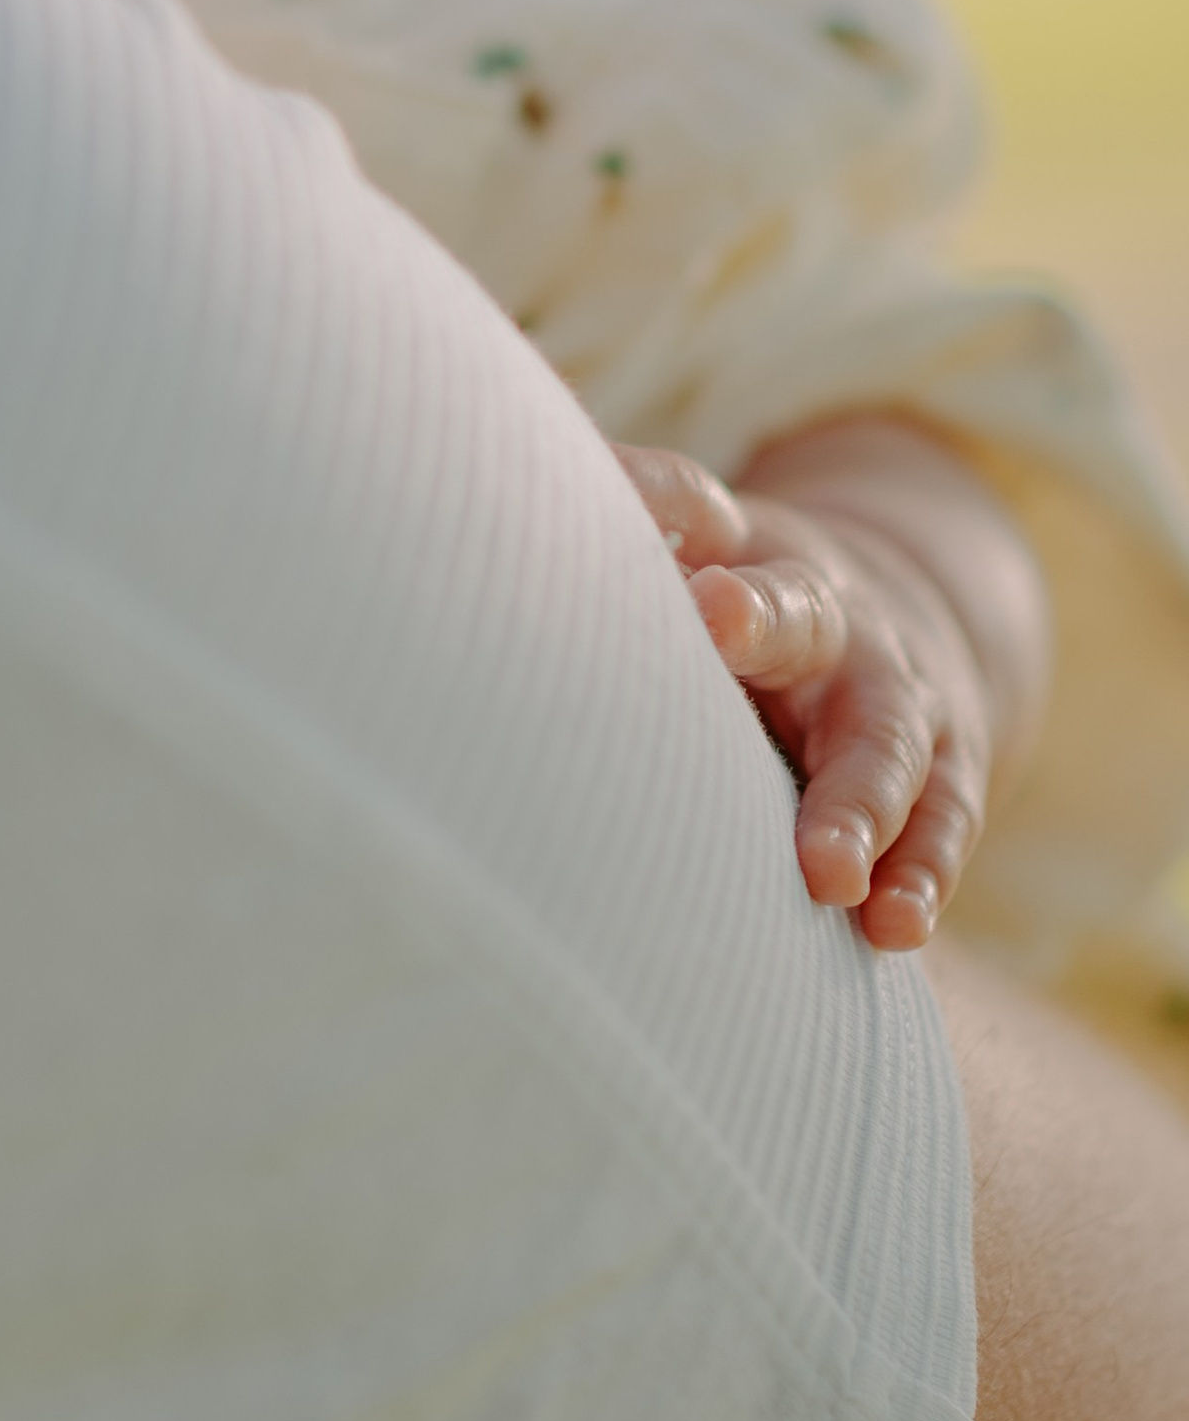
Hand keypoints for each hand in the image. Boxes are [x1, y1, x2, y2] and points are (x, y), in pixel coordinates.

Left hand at [616, 435, 997, 952]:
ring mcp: (896, 694)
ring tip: (825, 871)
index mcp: (741, 554)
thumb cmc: (736, 607)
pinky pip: (941, 820)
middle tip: (716, 618)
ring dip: (857, 802)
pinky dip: (920, 874)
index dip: (663, 505)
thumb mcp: (685, 552)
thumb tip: (478, 493)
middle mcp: (827, 616)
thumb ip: (605, 533)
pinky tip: (893, 927)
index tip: (620, 522)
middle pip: (798, 611)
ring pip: (886, 738)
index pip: (698, 512)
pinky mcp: (943, 772)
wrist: (893, 625)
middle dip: (759, 618)